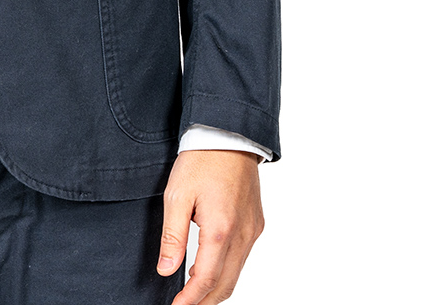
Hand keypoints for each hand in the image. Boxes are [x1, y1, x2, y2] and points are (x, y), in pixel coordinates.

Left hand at [157, 149, 263, 303]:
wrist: (228, 135)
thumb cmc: (200, 160)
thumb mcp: (176, 195)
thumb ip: (173, 236)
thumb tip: (167, 270)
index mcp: (220, 230)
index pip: (206, 280)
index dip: (190, 300)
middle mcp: (243, 235)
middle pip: (226, 285)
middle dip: (204, 302)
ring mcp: (253, 230)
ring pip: (237, 274)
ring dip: (216, 288)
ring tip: (193, 294)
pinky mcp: (256, 224)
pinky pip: (243, 257)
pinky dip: (228, 271)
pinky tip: (211, 269)